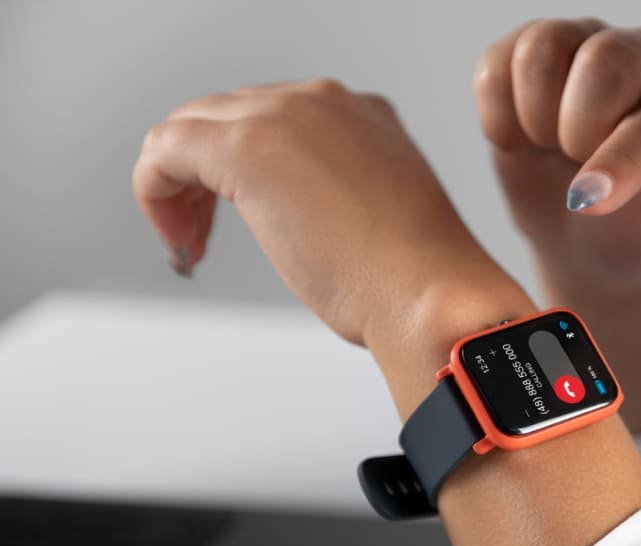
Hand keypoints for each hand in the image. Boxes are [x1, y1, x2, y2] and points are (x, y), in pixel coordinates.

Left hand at [133, 81, 640, 545]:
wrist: (435, 297)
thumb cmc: (422, 285)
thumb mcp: (385, 229)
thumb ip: (349, 210)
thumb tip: (323, 237)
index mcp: (367, 119)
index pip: (279, 119)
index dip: (249, 170)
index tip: (240, 213)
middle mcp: (327, 104)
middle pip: (232, 115)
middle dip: (207, 175)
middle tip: (201, 234)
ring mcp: (290, 118)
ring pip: (195, 125)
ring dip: (181, 186)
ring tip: (188, 242)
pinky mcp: (250, 146)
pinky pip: (168, 146)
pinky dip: (156, 190)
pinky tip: (178, 238)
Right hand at [474, 20, 640, 430]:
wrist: (585, 240)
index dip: (623, 161)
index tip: (591, 202)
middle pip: (606, 59)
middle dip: (578, 132)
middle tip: (580, 178)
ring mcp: (587, 51)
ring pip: (546, 51)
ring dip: (536, 121)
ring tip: (554, 154)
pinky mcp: (531, 54)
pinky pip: (499, 62)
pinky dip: (499, 112)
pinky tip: (523, 139)